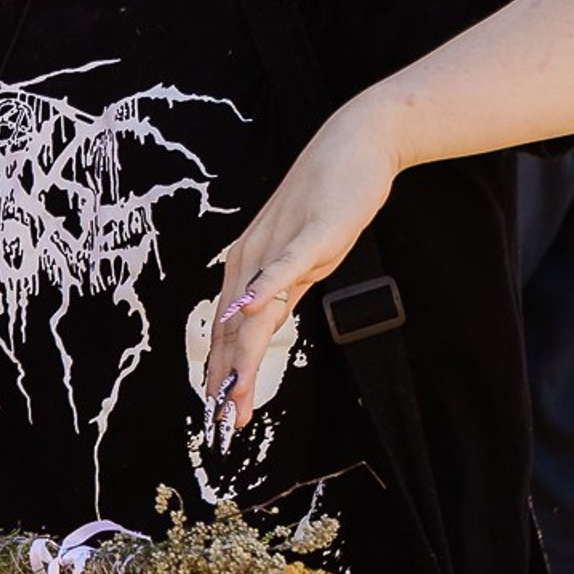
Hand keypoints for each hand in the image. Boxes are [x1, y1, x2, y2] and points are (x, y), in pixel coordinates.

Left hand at [203, 94, 402, 439]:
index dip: (220, 375)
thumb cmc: (329, 201)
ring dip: (239, 356)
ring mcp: (277, 246)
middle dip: (225, 380)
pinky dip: (261, 293)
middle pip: (232, 329)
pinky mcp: (307, 235)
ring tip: (230, 396)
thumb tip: (263, 325)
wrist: (355, 146)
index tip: (217, 416)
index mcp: (248, 265)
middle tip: (221, 427)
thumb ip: (281, 290)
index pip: (226, 331)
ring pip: (251, 311)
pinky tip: (244, 314)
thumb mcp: (303, 257)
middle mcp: (251, 257)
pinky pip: (281, 269)